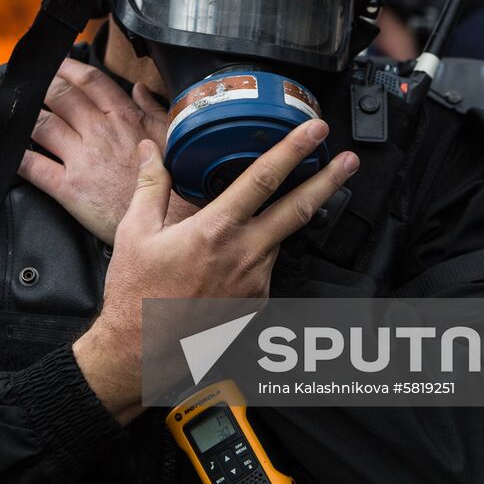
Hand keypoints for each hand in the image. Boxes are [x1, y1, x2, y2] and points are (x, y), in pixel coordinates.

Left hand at [18, 59, 195, 243]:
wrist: (170, 225)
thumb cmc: (174, 185)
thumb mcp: (171, 137)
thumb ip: (153, 109)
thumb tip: (140, 89)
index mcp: (124, 118)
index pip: (90, 80)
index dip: (68, 67)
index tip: (57, 64)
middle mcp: (99, 133)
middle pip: (60, 95)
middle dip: (42, 85)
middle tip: (31, 84)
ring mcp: (81, 159)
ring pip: (42, 124)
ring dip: (26, 115)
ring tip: (18, 113)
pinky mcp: (69, 188)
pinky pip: (34, 166)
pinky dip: (18, 156)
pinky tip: (12, 151)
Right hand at [73, 121, 358, 422]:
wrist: (141, 352)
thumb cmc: (136, 295)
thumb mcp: (135, 232)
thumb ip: (150, 185)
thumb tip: (152, 151)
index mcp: (215, 230)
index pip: (263, 178)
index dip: (293, 149)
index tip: (314, 131)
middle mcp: (243, 255)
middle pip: (298, 209)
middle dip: (328, 181)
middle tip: (348, 160)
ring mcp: (254, 282)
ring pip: (278, 239)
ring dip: (284, 220)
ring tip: (283, 206)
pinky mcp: (255, 304)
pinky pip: (265, 268)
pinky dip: (258, 253)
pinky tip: (236, 256)